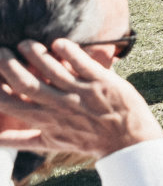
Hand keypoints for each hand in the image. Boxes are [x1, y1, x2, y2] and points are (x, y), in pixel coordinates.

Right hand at [0, 39, 162, 156]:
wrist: (128, 141)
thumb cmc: (87, 141)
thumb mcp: (50, 142)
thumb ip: (22, 140)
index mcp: (43, 120)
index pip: (9, 103)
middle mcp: (59, 106)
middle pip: (25, 83)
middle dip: (8, 65)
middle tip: (1, 50)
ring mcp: (80, 93)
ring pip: (51, 69)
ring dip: (35, 53)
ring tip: (26, 43)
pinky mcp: (101, 82)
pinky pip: (83, 63)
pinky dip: (69, 51)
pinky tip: (58, 43)